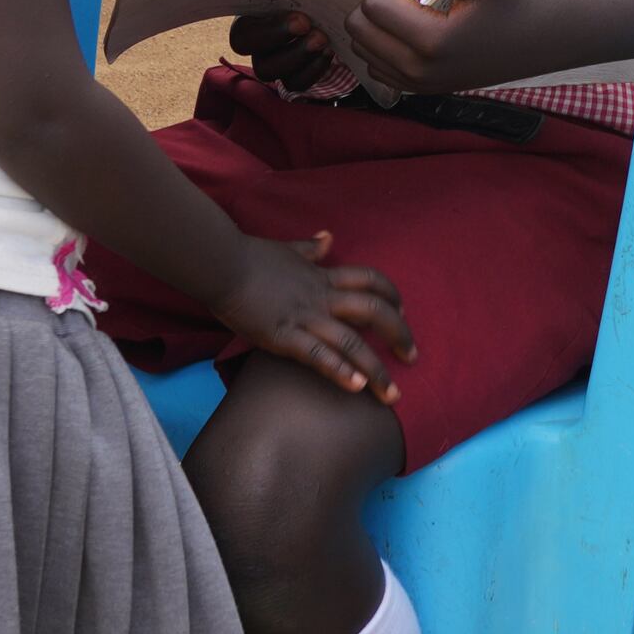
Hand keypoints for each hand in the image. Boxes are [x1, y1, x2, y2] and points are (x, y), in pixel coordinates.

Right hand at [213, 227, 411, 402]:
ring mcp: (304, 317)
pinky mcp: (283, 336)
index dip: (392, 295)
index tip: (403, 312)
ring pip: (352, 342)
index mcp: (323, 276)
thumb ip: (310, 248)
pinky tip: (355, 387)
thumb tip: (327, 238)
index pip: (370, 280)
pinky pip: (318, 356)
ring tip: (392, 396)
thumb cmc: (250, 257)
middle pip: (373, 311)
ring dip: (376, 370)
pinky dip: (339, 371)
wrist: (221, 264)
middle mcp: (321, 297)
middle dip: (398, 335)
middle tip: (412, 357)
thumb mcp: (286, 249)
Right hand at [227, 6, 346, 94]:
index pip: (243, 35)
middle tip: (314, 31)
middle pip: (258, 60)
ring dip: (301, 58)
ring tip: (324, 41)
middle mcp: (255, 46)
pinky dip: (315, 69)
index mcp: (248, 19)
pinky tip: (329, 51)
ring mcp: (272, 63)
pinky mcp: (292, 75)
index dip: (270, 30)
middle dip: (288, 46)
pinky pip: (297, 82)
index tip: (301, 19)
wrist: (321, 3)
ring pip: (276, 73)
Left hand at [332, 0, 546, 97]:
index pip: (372, 7)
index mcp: (431, 42)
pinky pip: (378, 67)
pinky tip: (409, 30)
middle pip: (357, 31)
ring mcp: (420, 85)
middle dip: (374, 2)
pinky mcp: (424, 89)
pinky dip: (382, 45)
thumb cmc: (515, 0)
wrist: (545, 37)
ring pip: (362, 51)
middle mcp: (419, 71)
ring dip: (376, 24)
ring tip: (406, 10)